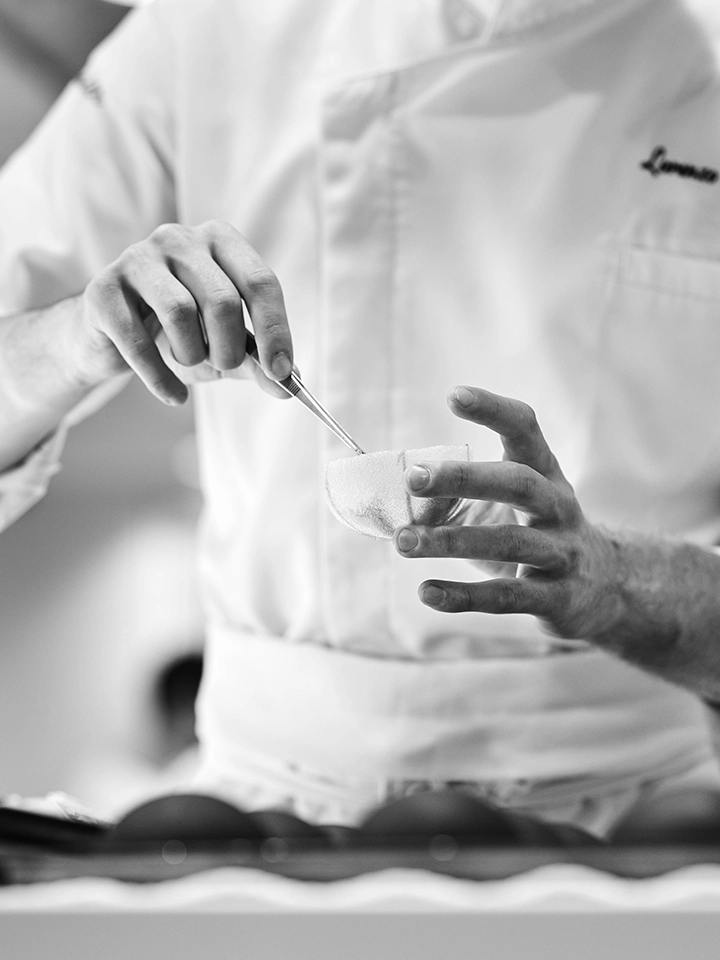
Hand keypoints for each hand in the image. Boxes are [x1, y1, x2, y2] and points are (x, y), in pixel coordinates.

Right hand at [76, 220, 292, 403]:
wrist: (112, 338)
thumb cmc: (179, 334)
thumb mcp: (225, 346)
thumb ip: (258, 362)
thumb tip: (288, 385)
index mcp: (220, 241)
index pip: (260, 282)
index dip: (276, 331)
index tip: (282, 372)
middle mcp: (178, 239)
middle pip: (222, 300)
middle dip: (230, 349)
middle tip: (223, 365)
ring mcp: (136, 259)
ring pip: (180, 313)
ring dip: (192, 356)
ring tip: (188, 362)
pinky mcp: (102, 290)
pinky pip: (138, 343)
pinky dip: (162, 379)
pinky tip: (174, 395)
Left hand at [392, 385, 621, 640]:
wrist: (607, 587)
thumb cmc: (538, 533)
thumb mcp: (512, 505)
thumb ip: (460, 498)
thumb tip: (392, 496)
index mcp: (545, 474)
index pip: (525, 430)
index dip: (493, 410)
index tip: (454, 395)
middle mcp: (558, 507)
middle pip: (517, 483)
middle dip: (464, 478)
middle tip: (413, 478)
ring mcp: (561, 553)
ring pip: (508, 542)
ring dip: (450, 541)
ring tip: (403, 542)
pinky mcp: (556, 598)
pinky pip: (505, 596)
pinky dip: (463, 596)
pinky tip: (426, 592)